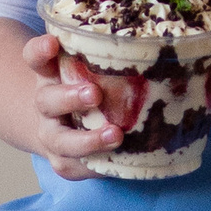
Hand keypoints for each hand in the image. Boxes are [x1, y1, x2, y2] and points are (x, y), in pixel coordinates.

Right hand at [23, 30, 133, 178]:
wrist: (63, 126)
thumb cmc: (90, 88)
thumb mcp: (92, 69)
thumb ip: (115, 60)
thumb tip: (173, 49)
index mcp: (51, 75)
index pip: (36, 57)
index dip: (40, 50)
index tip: (52, 43)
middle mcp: (46, 103)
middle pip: (46, 100)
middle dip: (70, 97)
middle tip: (94, 94)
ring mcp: (51, 134)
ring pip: (59, 140)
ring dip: (86, 139)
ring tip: (115, 136)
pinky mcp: (62, 160)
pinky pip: (72, 167)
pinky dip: (93, 166)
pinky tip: (115, 162)